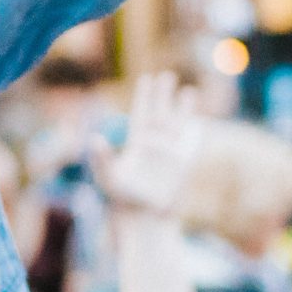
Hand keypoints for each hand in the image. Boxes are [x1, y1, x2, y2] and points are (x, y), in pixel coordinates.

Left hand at [92, 73, 201, 218]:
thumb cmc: (122, 197)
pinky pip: (189, 145)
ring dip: (183, 108)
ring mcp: (171, 152)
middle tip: (167, 75)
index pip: (142, 112)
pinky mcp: (183, 164)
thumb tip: (94, 138)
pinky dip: (193, 134)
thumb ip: (101, 158)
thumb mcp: (108, 176)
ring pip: (178, 124)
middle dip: (163, 94)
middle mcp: (155, 143)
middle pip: (160, 112)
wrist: (144, 215)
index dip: (145, 96)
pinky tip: (197, 124)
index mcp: (137, 141)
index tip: (147, 79)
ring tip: (188, 91)